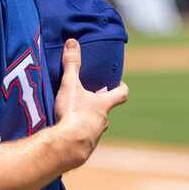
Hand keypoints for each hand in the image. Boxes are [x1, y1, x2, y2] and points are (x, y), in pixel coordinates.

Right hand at [53, 38, 127, 167]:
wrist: (68, 147)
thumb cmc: (73, 114)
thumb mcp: (70, 86)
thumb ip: (72, 64)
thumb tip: (72, 42)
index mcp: (104, 104)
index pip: (121, 94)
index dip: (121, 87)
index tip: (118, 83)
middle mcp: (103, 120)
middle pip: (106, 110)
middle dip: (98, 103)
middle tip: (88, 96)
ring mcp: (95, 135)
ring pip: (95, 124)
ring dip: (88, 119)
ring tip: (74, 114)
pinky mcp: (85, 147)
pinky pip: (84, 137)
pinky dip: (78, 133)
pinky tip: (67, 131)